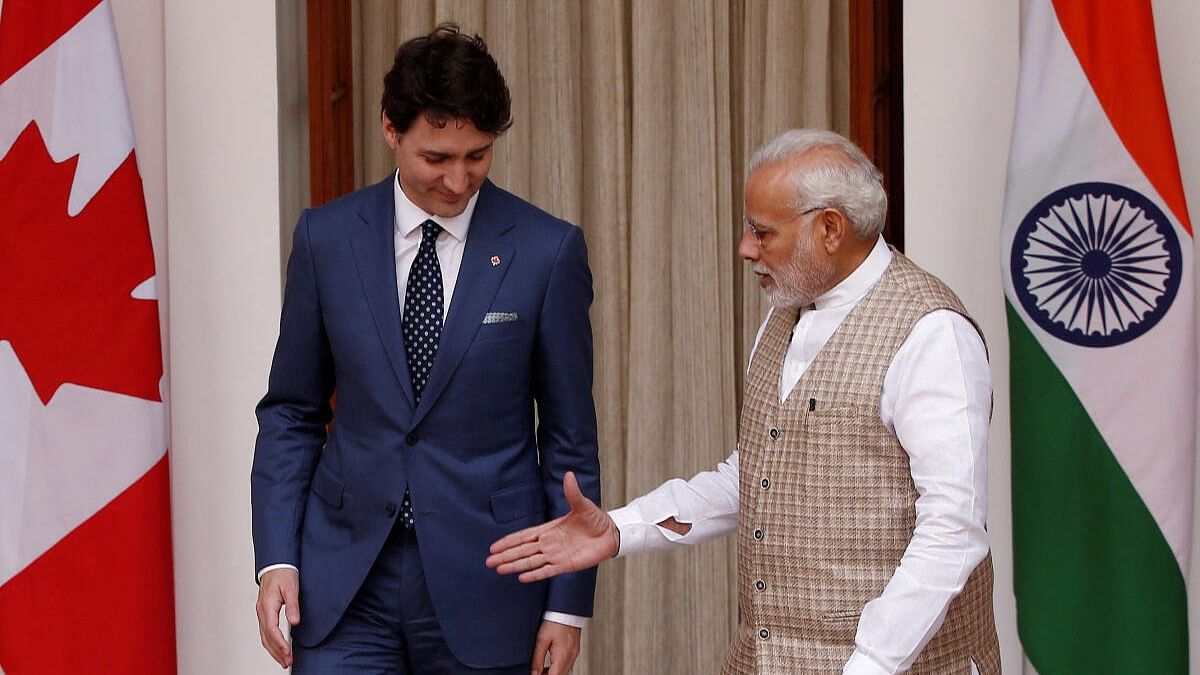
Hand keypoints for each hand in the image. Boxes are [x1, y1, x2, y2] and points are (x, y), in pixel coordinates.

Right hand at [255, 567, 299, 667]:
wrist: (276, 564)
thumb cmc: (283, 574)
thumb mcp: (291, 587)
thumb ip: (293, 605)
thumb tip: (295, 622)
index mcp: (267, 606)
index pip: (271, 630)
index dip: (280, 644)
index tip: (288, 653)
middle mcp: (262, 612)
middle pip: (266, 637)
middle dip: (277, 652)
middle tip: (287, 662)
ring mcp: (262, 613)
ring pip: (265, 636)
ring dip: (274, 650)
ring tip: (284, 660)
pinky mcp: (265, 613)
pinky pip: (266, 632)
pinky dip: (272, 643)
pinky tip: (279, 648)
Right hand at [487, 471, 618, 581]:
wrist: (611, 534)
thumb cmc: (596, 519)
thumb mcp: (583, 504)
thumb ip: (572, 493)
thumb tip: (569, 475)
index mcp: (549, 529)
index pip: (524, 536)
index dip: (509, 541)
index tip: (494, 546)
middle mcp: (549, 544)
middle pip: (522, 551)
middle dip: (506, 556)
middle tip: (489, 562)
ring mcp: (556, 555)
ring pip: (531, 562)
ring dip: (515, 565)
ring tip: (499, 569)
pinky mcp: (566, 565)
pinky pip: (547, 571)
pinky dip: (535, 574)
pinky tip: (522, 578)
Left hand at [531, 620, 580, 674]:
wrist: (567, 608)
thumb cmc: (556, 620)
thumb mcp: (542, 640)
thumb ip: (537, 659)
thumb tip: (533, 672)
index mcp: (563, 656)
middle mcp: (571, 656)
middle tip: (538, 673)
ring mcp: (574, 653)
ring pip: (564, 671)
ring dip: (554, 673)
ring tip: (543, 670)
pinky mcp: (575, 649)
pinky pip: (568, 663)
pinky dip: (559, 666)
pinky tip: (552, 663)